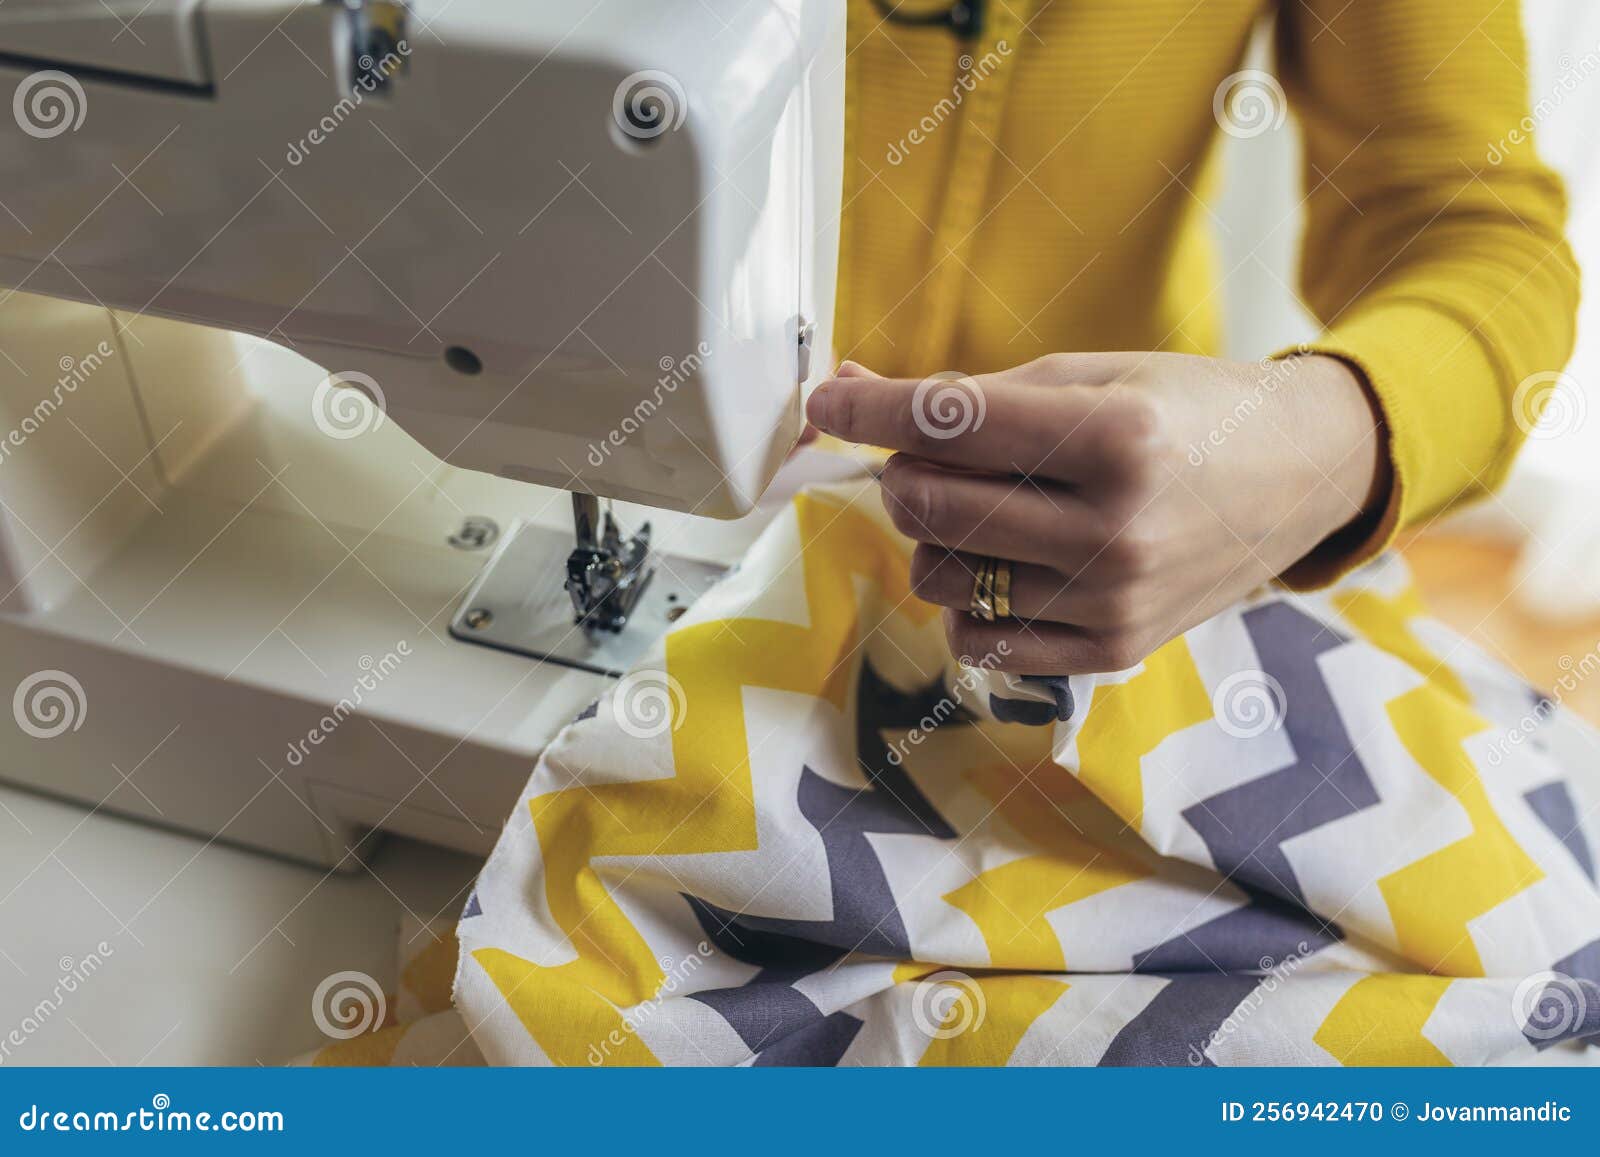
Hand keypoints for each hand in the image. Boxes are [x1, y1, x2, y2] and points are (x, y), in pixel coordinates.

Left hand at [804, 352, 1388, 674]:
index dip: (869, 409)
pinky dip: (967, 603)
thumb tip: (850, 393)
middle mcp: (1116, 528)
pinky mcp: (1115, 650)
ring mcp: (1114, 599)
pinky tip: (1002, 566)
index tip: (824, 402)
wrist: (1302, 476)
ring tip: (983, 509)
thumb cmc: (1188, 411)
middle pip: (931, 505)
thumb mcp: (1093, 376)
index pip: (949, 422)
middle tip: (924, 454)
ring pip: (942, 578)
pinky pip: (981, 642)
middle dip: (902, 471)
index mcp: (1116, 436)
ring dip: (935, 538)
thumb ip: (971, 394)